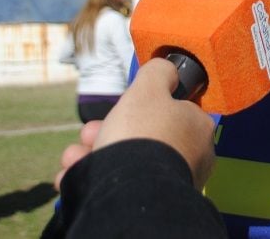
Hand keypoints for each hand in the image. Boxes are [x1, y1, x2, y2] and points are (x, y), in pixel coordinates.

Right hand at [54, 58, 215, 189]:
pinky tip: (72, 175)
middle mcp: (191, 156)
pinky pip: (120, 184)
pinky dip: (93, 178)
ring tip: (73, 157)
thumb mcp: (148, 88)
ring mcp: (171, 180)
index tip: (117, 107)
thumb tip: (168, 69)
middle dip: (106, 132)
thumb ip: (159, 72)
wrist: (129, 193)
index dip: (138, 106)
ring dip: (92, 154)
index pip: (169, 109)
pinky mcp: (149, 201)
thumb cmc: (143, 134)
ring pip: (126, 160)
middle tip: (88, 134)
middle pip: (142, 136)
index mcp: (197, 128)